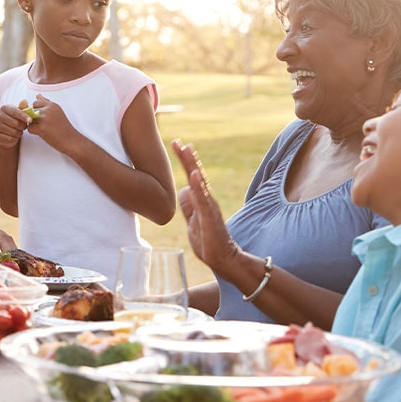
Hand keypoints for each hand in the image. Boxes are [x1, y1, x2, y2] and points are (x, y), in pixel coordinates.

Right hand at [0, 100, 30, 148]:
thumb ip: (22, 108)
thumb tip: (24, 101)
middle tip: (25, 126)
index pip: (15, 112)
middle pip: (16, 123)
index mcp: (4, 108)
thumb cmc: (14, 120)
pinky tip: (15, 136)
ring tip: (19, 131)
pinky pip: (10, 139)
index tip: (30, 120)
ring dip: (20, 133)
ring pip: (14, 132)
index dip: (23, 116)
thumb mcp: (19, 113)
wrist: (6, 132)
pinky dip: (15, 139)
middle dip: (23, 126)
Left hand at [22, 94, 76, 153]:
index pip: (36, 102)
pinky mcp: (41, 129)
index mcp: (52, 105)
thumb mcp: (57, 111)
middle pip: (31, 110)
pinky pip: (29, 128)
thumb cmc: (63, 127)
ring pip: (29, 119)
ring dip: (33, 124)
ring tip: (43, 129)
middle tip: (42, 124)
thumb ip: (46, 102)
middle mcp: (48, 110)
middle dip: (33, 116)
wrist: (71, 140)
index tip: (42, 116)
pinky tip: (41, 133)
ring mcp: (44, 119)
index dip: (36, 110)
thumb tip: (37, 95)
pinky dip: (33, 132)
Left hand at [171, 140, 239, 270]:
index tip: (177, 144)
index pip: (192, 176)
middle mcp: (207, 200)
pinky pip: (203, 200)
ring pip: (201, 183)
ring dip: (193, 166)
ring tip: (187, 150)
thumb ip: (188, 206)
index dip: (185, 160)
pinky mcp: (210, 218)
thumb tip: (182, 190)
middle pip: (197, 174)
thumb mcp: (192, 221)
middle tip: (179, 142)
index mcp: (201, 200)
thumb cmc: (208, 241)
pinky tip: (195, 175)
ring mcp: (209, 208)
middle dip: (187, 157)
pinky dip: (199, 186)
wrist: (223, 260)